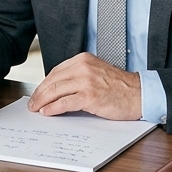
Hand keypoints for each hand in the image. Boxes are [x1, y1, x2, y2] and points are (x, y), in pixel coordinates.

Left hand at [27, 52, 141, 119]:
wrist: (139, 94)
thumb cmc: (120, 87)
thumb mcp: (96, 73)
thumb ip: (78, 76)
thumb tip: (57, 89)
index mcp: (83, 59)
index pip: (56, 71)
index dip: (44, 84)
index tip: (38, 93)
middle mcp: (83, 67)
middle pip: (53, 80)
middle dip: (40, 93)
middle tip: (32, 103)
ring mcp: (86, 81)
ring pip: (56, 91)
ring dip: (43, 101)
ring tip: (37, 109)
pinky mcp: (89, 96)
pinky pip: (65, 102)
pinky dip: (53, 108)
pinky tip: (48, 112)